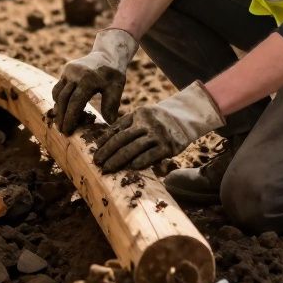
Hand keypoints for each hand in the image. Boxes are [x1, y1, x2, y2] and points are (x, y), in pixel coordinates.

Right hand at [51, 29, 138, 133]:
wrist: (107, 54)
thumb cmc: (113, 74)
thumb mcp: (116, 88)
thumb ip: (111, 104)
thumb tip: (109, 123)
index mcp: (88, 79)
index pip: (75, 102)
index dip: (70, 118)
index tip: (68, 131)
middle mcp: (76, 74)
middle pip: (63, 99)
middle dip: (62, 116)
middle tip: (62, 130)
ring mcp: (69, 71)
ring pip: (58, 93)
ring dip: (58, 108)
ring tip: (60, 122)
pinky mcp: (66, 70)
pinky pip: (58, 87)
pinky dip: (58, 99)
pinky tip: (62, 109)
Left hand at [93, 83, 224, 171]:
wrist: (187, 117)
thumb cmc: (160, 120)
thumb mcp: (144, 115)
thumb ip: (128, 124)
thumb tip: (106, 138)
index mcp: (138, 114)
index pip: (118, 128)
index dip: (105, 140)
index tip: (95, 150)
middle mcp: (147, 123)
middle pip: (122, 138)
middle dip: (107, 151)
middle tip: (96, 161)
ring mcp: (158, 134)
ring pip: (134, 148)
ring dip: (118, 159)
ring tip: (107, 168)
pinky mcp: (168, 146)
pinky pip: (151, 155)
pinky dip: (139, 162)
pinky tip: (130, 168)